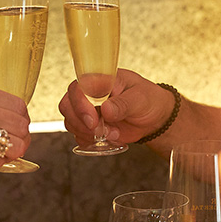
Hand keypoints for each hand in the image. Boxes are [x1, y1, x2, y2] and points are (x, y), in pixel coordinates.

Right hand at [58, 69, 173, 146]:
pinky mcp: (90, 126)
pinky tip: (107, 138)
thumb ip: (123, 104)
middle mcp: (90, 94)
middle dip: (79, 122)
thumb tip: (106, 109)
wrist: (154, 118)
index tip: (93, 120)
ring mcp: (88, 110)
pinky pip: (78, 135)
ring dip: (86, 133)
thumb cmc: (148, 100)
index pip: (78, 88)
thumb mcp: (140, 99)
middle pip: (67, 105)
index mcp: (101, 80)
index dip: (80, 105)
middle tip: (98, 130)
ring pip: (70, 121)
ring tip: (111, 134)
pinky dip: (89, 140)